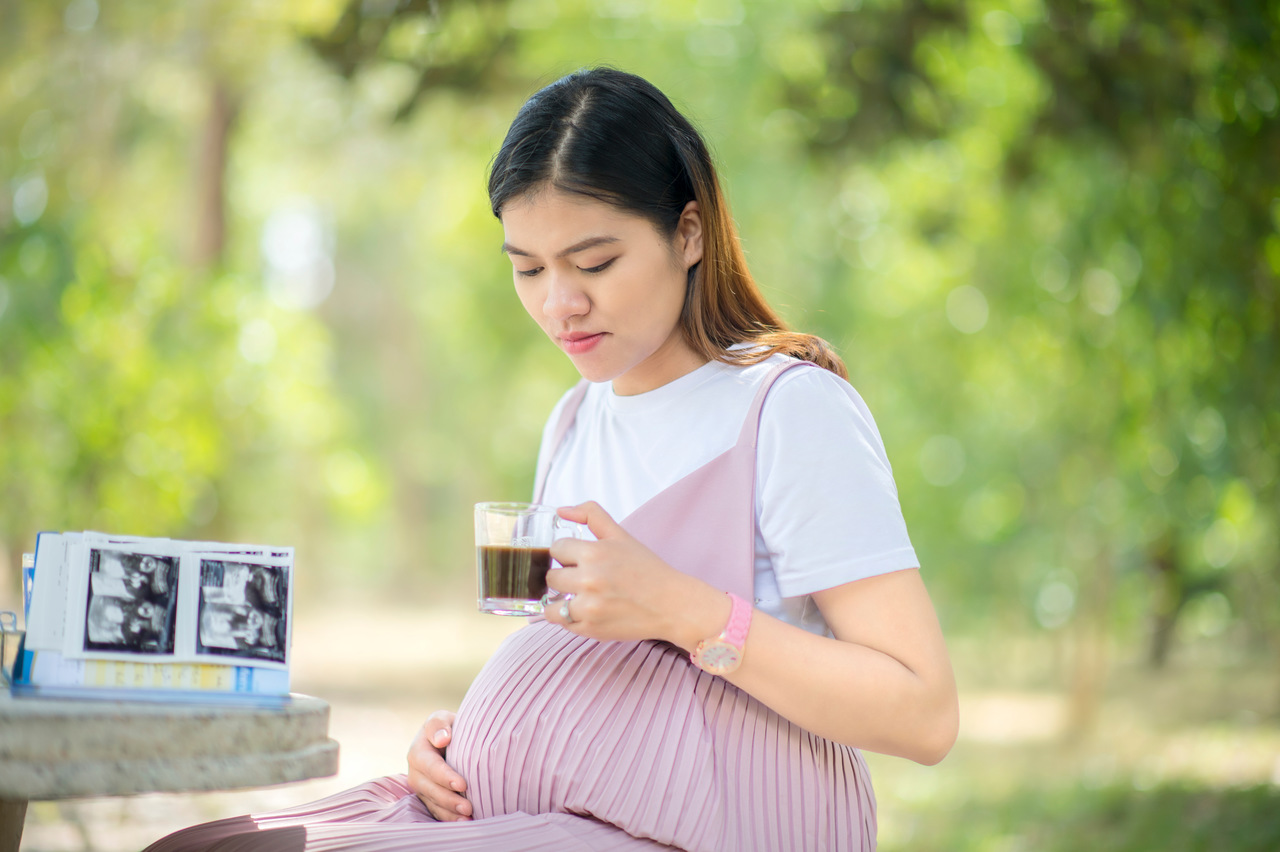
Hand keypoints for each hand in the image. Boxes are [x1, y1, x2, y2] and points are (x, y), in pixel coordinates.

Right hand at [406, 710, 471, 820]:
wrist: (450, 738)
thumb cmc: (448, 726)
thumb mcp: (442, 718)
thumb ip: (439, 724)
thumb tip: (442, 738)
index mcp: (418, 750)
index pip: (430, 765)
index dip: (444, 776)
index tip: (463, 784)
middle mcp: (416, 771)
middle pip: (429, 788)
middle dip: (448, 799)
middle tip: (468, 807)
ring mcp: (421, 786)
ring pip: (432, 802)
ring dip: (449, 812)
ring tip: (467, 818)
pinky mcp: (428, 797)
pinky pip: (435, 810)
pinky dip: (448, 818)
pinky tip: (463, 823)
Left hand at [544, 501, 724, 648]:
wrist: (671, 605)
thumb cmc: (647, 570)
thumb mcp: (621, 535)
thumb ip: (591, 515)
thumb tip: (562, 510)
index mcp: (594, 553)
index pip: (556, 549)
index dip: (569, 554)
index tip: (581, 560)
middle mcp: (588, 580)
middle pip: (552, 576)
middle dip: (566, 576)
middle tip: (586, 579)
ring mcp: (588, 607)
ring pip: (551, 603)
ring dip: (563, 600)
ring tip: (583, 598)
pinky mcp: (590, 629)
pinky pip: (562, 622)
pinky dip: (571, 618)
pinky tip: (589, 611)